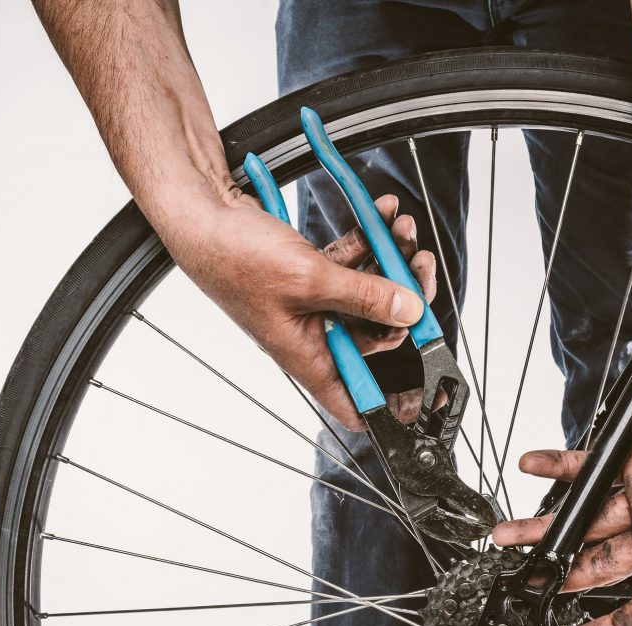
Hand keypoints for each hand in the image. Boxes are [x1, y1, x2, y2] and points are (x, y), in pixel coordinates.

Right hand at [162, 193, 435, 429]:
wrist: (202, 214)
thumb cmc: (233, 258)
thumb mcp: (309, 279)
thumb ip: (364, 295)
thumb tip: (410, 311)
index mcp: (309, 356)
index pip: (355, 403)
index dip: (392, 406)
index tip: (429, 394)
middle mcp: (315, 335)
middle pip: (378, 332)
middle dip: (406, 298)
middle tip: (420, 265)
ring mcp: (315, 303)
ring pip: (370, 290)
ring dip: (392, 258)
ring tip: (402, 228)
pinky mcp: (312, 272)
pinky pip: (353, 261)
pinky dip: (370, 238)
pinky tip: (383, 213)